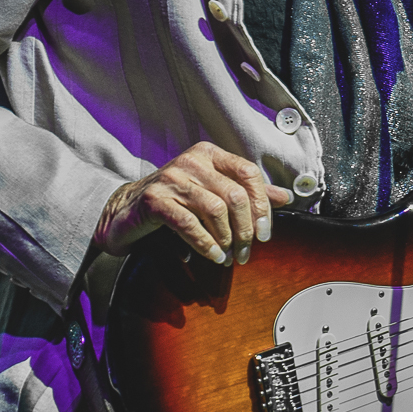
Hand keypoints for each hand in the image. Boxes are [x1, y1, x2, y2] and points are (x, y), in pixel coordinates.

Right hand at [94, 141, 292, 263]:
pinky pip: (188, 223)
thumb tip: (285, 197)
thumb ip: (247, 192)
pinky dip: (205, 244)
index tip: (265, 232)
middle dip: (245, 229)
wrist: (126, 211)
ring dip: (227, 239)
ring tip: (230, 257)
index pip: (248, 172)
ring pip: (214, 209)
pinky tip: (213, 256)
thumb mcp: (213, 191)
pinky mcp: (155, 200)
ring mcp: (172, 178)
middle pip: (234, 195)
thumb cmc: (176, 201)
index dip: (262, 204)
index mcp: (210, 154)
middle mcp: (192, 161)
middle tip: (246, 252)